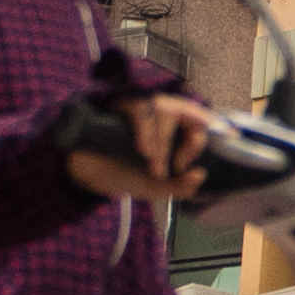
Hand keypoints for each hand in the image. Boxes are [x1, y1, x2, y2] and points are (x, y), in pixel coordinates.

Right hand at [64, 93, 219, 203]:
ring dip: (163, 141)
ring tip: (154, 167)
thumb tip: (200, 175)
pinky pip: (139, 108)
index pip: (201, 118)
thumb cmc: (125, 174)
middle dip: (188, 143)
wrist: (87, 176)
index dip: (207, 133)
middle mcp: (160, 113)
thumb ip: (180, 186)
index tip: (197, 159)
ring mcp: (140, 108)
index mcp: (174, 129)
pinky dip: (146, 130)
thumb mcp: (156, 187)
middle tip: (177, 169)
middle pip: (187, 111)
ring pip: (163, 108)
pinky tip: (144, 150)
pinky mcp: (120, 106)